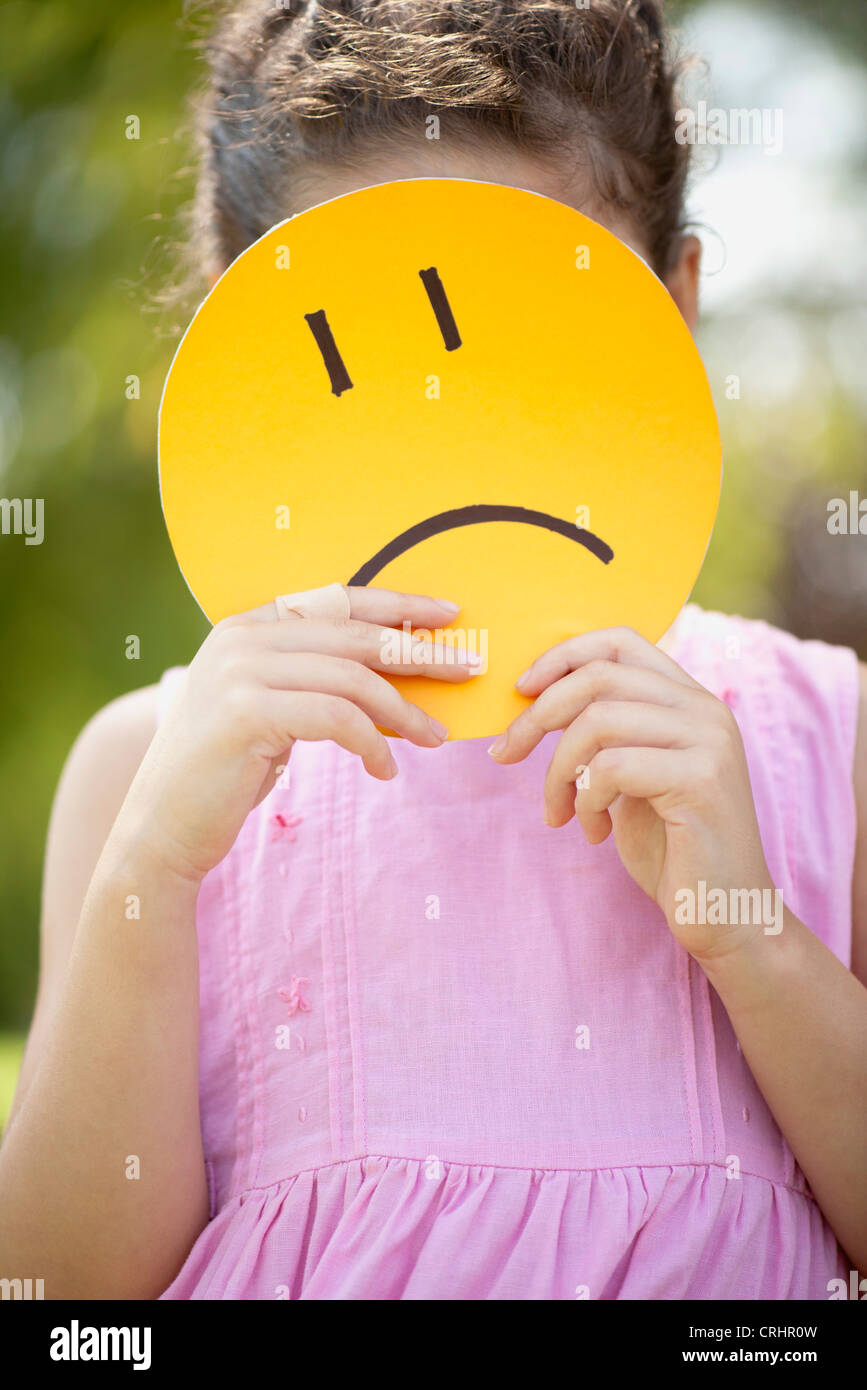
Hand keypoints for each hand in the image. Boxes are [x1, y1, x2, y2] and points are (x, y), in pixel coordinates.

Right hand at [113, 586, 475, 883]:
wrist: (162, 827)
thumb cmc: (225, 771)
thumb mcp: (273, 709)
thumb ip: (314, 679)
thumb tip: (394, 673)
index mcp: (247, 625)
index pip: (338, 600)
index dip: (398, 605)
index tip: (450, 616)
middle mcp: (242, 637)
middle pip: (354, 634)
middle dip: (419, 652)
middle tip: (467, 670)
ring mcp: (241, 672)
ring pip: (352, 678)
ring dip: (404, 710)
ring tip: (436, 738)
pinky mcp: (247, 713)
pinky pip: (337, 720)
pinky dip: (373, 744)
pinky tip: (386, 770)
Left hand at [488, 626, 773, 960]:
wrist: (725, 913)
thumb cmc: (670, 847)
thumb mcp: (631, 776)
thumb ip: (606, 734)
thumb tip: (533, 699)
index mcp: (690, 700)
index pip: (620, 641)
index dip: (562, 656)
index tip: (521, 691)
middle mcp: (706, 709)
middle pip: (599, 677)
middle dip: (537, 716)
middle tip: (505, 754)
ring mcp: (709, 741)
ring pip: (598, 721)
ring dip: (557, 770)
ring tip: (559, 812)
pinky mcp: (702, 780)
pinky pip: (612, 767)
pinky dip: (585, 800)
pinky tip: (594, 833)